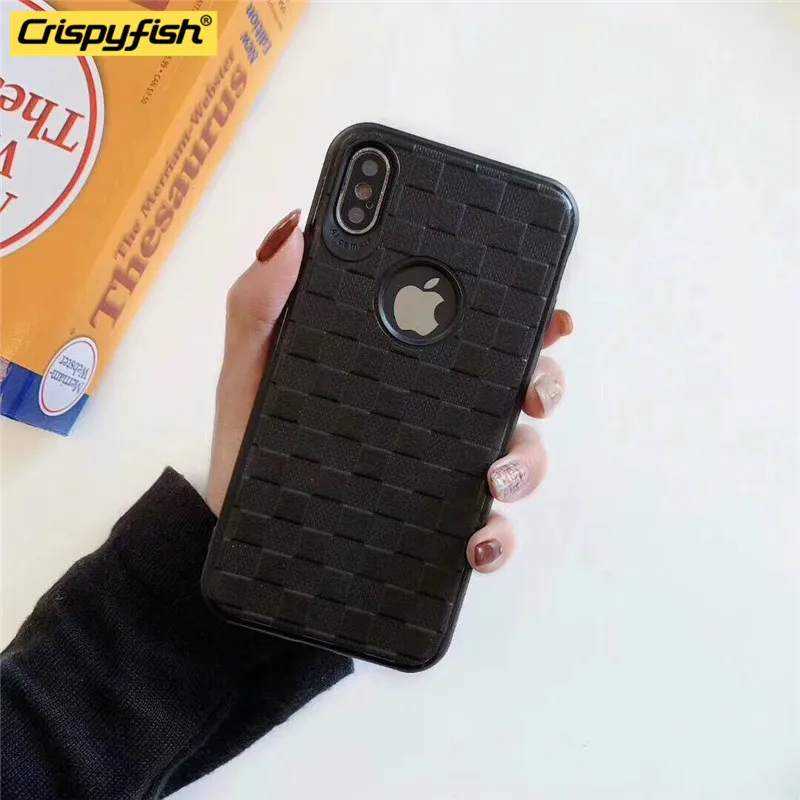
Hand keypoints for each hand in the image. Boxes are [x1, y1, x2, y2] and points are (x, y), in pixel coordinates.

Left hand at [207, 210, 571, 573]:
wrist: (237, 520)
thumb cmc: (251, 434)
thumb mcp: (251, 364)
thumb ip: (261, 302)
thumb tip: (290, 230)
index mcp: (403, 363)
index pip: (473, 329)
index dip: (521, 315)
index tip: (546, 313)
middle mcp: (435, 412)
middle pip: (516, 387)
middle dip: (544, 383)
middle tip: (532, 392)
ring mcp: (441, 469)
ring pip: (519, 456)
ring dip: (528, 464)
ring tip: (495, 477)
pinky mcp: (435, 525)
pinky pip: (488, 530)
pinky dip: (499, 536)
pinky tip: (477, 541)